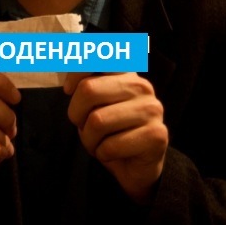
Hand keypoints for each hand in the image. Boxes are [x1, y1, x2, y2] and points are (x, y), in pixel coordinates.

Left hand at [64, 72, 167, 203]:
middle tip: (83, 126)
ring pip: (98, 121)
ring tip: (98, 142)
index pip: (99, 58)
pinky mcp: (157, 135)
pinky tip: (112, 153)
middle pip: (89, 90)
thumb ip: (85, 85)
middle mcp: (142, 86)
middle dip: (76, 114)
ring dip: (89, 139)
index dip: (76, 72)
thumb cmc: (111, 131)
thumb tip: (69, 82)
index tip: (69, 90)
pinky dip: (102, 154)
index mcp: (126, 73)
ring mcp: (152, 110)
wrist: (137, 166)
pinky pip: (111, 146)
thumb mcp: (94, 104)